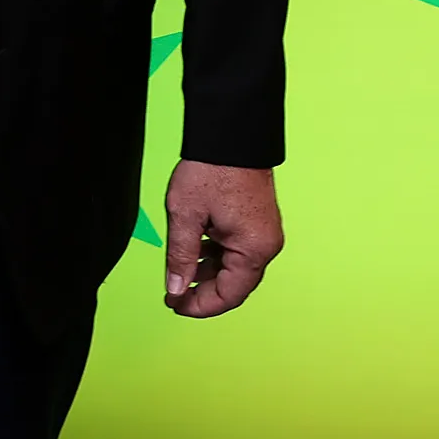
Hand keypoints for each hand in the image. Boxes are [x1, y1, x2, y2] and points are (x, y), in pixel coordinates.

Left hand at [161, 160, 282, 317]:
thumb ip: (179, 256)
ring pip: (233, 266)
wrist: (230, 132)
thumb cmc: (212, 168)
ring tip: (178, 270)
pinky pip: (236, 249)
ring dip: (206, 272)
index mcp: (254, 249)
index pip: (229, 296)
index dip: (199, 306)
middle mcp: (265, 245)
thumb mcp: (185, 215)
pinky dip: (214, 254)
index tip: (174, 305)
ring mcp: (263, 233)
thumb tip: (174, 288)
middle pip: (233, 284)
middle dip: (202, 290)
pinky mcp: (256, 221)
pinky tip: (192, 250)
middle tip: (172, 292)